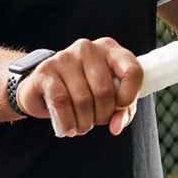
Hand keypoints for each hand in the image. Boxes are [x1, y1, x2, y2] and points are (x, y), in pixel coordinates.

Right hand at [16, 38, 142, 137]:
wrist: (45, 86)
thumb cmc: (85, 90)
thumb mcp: (110, 98)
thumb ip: (122, 111)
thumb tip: (116, 126)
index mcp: (110, 50)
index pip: (132, 71)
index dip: (130, 96)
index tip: (121, 107)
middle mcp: (88, 48)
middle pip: (104, 91)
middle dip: (103, 116)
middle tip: (96, 122)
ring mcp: (65, 57)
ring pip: (83, 100)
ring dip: (85, 123)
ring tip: (82, 127)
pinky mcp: (45, 70)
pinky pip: (61, 101)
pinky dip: (68, 121)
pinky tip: (70, 128)